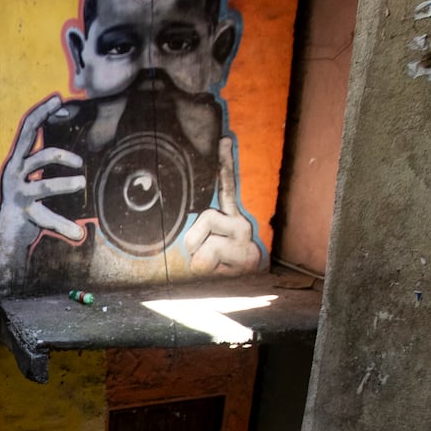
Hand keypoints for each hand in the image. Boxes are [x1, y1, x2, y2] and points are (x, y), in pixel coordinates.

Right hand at [0, 96, 86, 291]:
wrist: (8, 229)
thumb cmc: (26, 196)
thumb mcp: (32, 171)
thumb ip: (43, 154)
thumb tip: (62, 125)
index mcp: (18, 159)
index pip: (27, 128)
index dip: (41, 113)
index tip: (58, 99)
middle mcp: (14, 172)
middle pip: (35, 156)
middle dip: (57, 151)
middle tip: (79, 160)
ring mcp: (19, 192)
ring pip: (45, 185)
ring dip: (66, 185)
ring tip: (82, 184)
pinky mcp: (25, 212)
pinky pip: (47, 218)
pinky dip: (64, 226)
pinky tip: (78, 233)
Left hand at [183, 137, 260, 275]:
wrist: (245, 291)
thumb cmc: (219, 267)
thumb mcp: (203, 247)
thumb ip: (195, 233)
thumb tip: (184, 236)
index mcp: (231, 217)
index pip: (226, 186)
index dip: (225, 162)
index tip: (223, 139)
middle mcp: (241, 222)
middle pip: (205, 217)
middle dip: (194, 241)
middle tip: (207, 256)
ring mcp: (244, 238)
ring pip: (200, 242)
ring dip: (198, 259)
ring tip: (214, 266)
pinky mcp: (245, 255)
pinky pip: (206, 258)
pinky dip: (204, 269)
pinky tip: (220, 273)